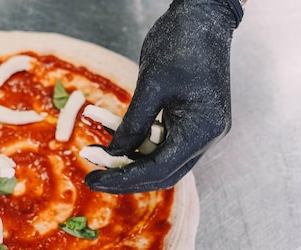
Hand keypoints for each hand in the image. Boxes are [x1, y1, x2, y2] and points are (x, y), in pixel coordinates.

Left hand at [85, 0, 242, 193]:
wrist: (204, 16)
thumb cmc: (181, 43)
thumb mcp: (151, 86)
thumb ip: (133, 125)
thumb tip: (113, 156)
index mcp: (202, 130)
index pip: (159, 170)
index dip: (124, 179)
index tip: (94, 181)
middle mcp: (207, 136)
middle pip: (162, 171)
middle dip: (125, 175)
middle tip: (94, 176)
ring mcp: (201, 128)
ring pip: (159, 157)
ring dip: (127, 154)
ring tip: (94, 148)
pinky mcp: (192, 119)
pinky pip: (160, 138)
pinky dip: (135, 136)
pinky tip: (108, 127)